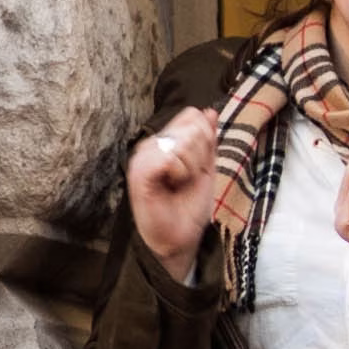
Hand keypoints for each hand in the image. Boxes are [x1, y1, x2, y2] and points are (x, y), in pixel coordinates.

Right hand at [127, 106, 218, 282]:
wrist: (179, 237)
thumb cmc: (189, 206)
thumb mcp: (206, 167)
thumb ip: (207, 139)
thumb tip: (209, 110)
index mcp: (164, 142)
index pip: (192, 116)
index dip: (206, 140)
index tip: (198, 166)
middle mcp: (150, 144)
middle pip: (192, 128)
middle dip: (201, 156)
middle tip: (188, 178)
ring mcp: (142, 156)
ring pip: (183, 142)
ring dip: (192, 166)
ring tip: (180, 183)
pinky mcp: (139, 170)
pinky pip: (170, 156)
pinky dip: (181, 172)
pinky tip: (172, 184)